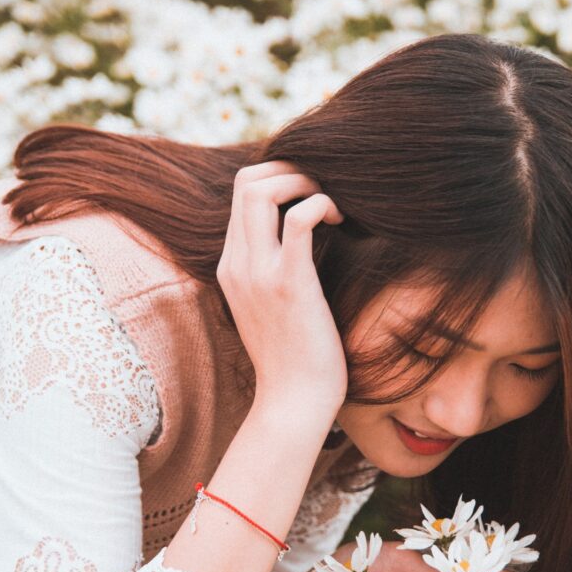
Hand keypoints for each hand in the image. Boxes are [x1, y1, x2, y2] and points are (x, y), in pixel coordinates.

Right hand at [217, 161, 346, 414]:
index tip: (312, 192)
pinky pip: (299, 220)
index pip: (241, 193)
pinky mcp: (288, 284)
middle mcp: (237, 263)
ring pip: (260, 190)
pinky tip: (340, 219)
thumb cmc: (296, 356)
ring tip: (331, 202)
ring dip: (302, 180)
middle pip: (245, 181)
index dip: (278, 177)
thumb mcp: (274, 304)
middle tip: (323, 188)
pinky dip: (320, 203)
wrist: (294, 402)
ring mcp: (258, 273)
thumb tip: (304, 239)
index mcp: (231, 265)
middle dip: (289, 169)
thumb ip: (276, 269)